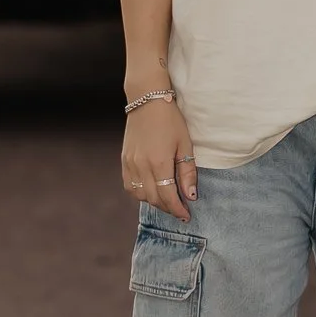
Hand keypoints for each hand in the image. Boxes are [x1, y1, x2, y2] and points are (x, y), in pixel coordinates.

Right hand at [123, 97, 196, 219]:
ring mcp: (130, 163)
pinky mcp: (124, 160)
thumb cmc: (170, 120)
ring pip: (139, 195)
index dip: (177, 209)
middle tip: (180, 209)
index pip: (168, 196)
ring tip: (167, 199)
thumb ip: (187, 172)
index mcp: (159, 162)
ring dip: (154, 201)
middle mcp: (141, 165)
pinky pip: (129, 186)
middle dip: (168, 207)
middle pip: (153, 199)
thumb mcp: (185, 144)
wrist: (147, 101)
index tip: (186, 216)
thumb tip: (191, 196)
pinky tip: (151, 190)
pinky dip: (140, 193)